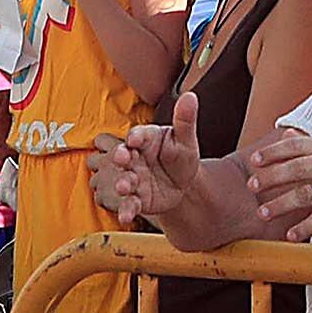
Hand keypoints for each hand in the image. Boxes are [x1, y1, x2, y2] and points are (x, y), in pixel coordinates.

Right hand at [86, 93, 206, 225]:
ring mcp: (133, 178)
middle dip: (121, 156)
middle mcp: (135, 157)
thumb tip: (190, 96)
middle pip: (124, 155)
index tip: (135, 138)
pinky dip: (126, 210)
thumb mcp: (186, 140)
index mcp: (146, 139)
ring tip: (124, 186)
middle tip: (121, 158)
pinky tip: (127, 216)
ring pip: (124, 179)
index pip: (139, 134)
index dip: (136, 136)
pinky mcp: (136, 198)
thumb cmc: (181, 157)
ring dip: (122, 183)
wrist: (183, 185)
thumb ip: (186, 119)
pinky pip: (129, 204)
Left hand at [246, 128, 311, 240]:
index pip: (295, 147)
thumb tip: (285, 134)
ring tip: (263, 213)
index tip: (254, 160)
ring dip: (280, 205)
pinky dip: (304, 228)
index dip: (272, 153)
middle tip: (251, 186)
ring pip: (304, 195)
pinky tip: (290, 235)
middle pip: (295, 169)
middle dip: (270, 178)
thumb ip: (310, 144)